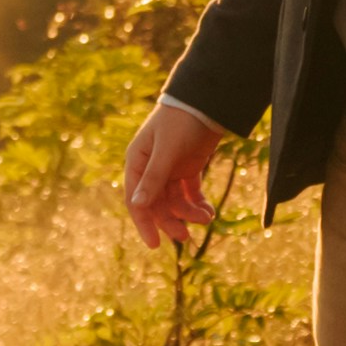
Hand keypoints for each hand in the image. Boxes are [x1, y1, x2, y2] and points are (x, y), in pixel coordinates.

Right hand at [122, 97, 231, 250]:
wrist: (207, 100)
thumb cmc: (180, 120)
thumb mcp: (167, 150)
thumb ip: (154, 178)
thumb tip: (137, 206)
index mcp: (138, 161)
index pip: (136, 200)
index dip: (144, 223)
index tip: (155, 245)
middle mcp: (151, 167)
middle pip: (157, 204)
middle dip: (172, 221)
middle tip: (186, 237)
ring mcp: (170, 168)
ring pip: (176, 201)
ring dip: (189, 213)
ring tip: (207, 218)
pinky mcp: (189, 168)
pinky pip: (191, 193)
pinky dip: (199, 204)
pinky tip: (210, 211)